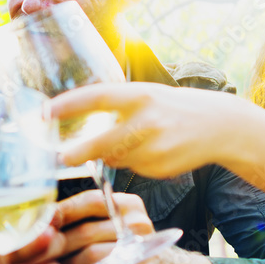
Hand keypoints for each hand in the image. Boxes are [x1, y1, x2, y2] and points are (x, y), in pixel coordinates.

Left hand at [0, 191, 236, 263]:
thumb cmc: (126, 253)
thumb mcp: (107, 230)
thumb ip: (79, 225)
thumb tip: (31, 228)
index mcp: (123, 203)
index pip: (85, 202)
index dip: (55, 215)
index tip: (25, 232)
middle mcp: (135, 220)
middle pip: (80, 235)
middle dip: (43, 255)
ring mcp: (143, 247)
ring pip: (89, 260)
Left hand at [50, 83, 233, 177]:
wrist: (220, 126)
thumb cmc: (175, 107)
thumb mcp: (148, 94)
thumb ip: (119, 105)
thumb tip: (80, 117)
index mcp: (140, 95)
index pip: (97, 97)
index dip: (69, 105)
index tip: (45, 111)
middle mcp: (147, 121)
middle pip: (103, 143)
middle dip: (79, 152)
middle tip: (61, 157)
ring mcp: (155, 148)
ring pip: (117, 158)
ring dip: (113, 153)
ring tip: (136, 140)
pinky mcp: (160, 169)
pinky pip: (134, 168)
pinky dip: (134, 161)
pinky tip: (154, 150)